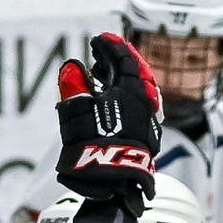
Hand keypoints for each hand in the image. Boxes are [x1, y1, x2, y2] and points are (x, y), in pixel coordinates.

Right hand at [54, 32, 161, 212]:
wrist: (115, 183)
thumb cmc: (94, 144)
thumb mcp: (76, 112)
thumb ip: (73, 86)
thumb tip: (71, 67)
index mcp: (131, 88)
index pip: (123, 57)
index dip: (110, 45)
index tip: (98, 39)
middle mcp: (146, 100)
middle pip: (136, 72)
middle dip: (119, 61)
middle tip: (103, 57)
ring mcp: (150, 120)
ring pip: (141, 91)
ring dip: (124, 81)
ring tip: (105, 80)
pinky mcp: (149, 138)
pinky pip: (141, 108)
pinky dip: (129, 99)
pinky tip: (116, 106)